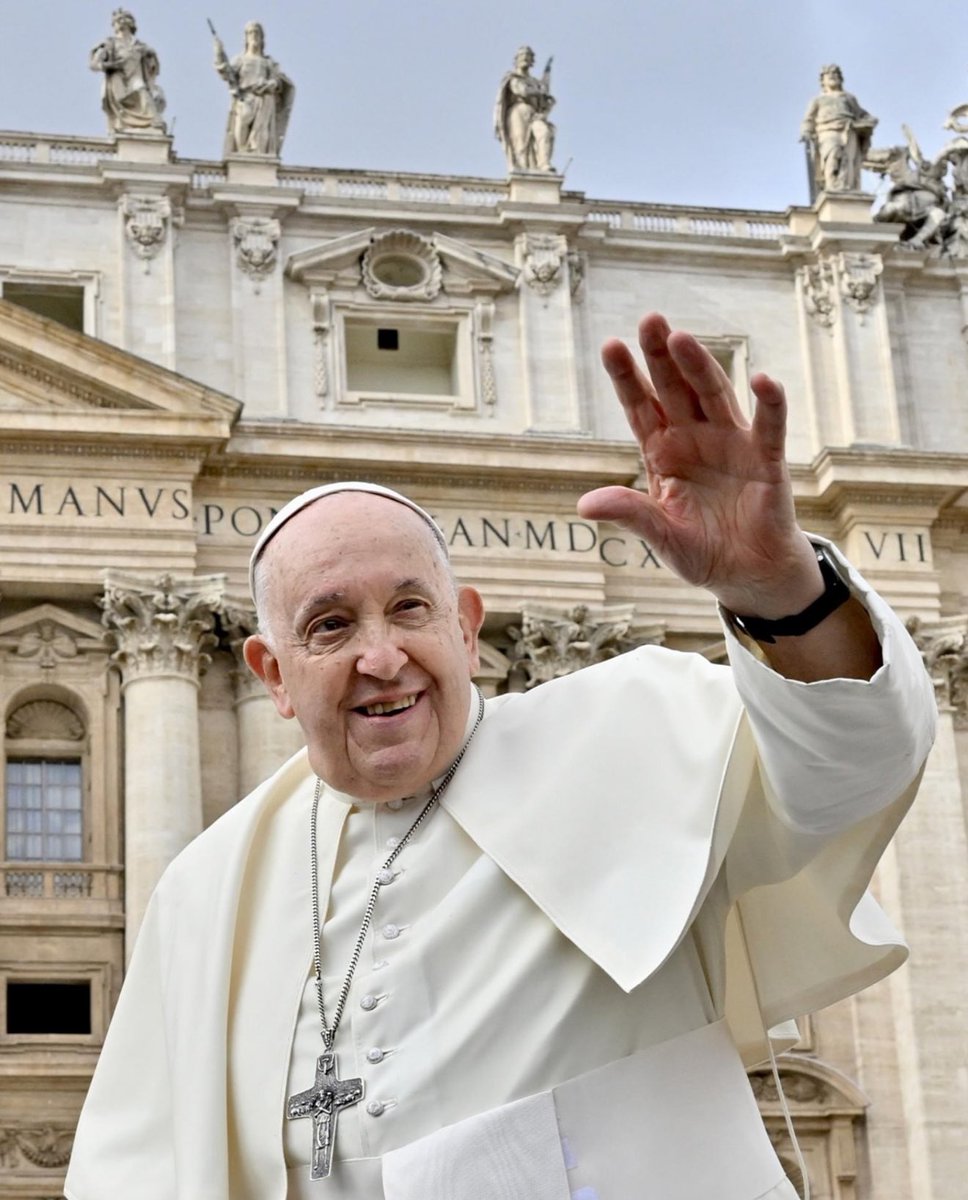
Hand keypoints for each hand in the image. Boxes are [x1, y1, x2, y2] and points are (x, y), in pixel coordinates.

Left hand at [577, 313, 822, 617]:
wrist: (748, 574)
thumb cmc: (702, 550)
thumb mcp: (660, 537)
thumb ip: (630, 515)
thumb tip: (585, 505)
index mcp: (663, 452)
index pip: (640, 407)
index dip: (627, 378)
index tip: (610, 346)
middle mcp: (695, 438)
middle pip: (675, 389)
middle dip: (661, 356)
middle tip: (649, 319)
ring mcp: (731, 444)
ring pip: (714, 396)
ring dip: (700, 367)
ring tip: (682, 339)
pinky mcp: (766, 460)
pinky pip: (768, 426)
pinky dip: (769, 403)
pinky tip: (762, 378)